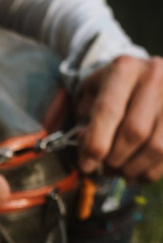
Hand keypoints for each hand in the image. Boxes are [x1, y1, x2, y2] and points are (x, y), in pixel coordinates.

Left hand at [77, 55, 162, 181]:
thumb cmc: (108, 92)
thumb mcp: (89, 99)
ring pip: (156, 146)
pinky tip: (137, 173)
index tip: (87, 166)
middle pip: (135, 131)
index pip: (108, 111)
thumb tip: (90, 152)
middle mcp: (154, 75)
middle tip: (104, 168)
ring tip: (120, 171)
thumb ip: (85, 124)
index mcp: (124, 69)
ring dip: (134, 168)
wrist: (139, 77)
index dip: (95, 145)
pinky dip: (150, 171)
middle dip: (115, 159)